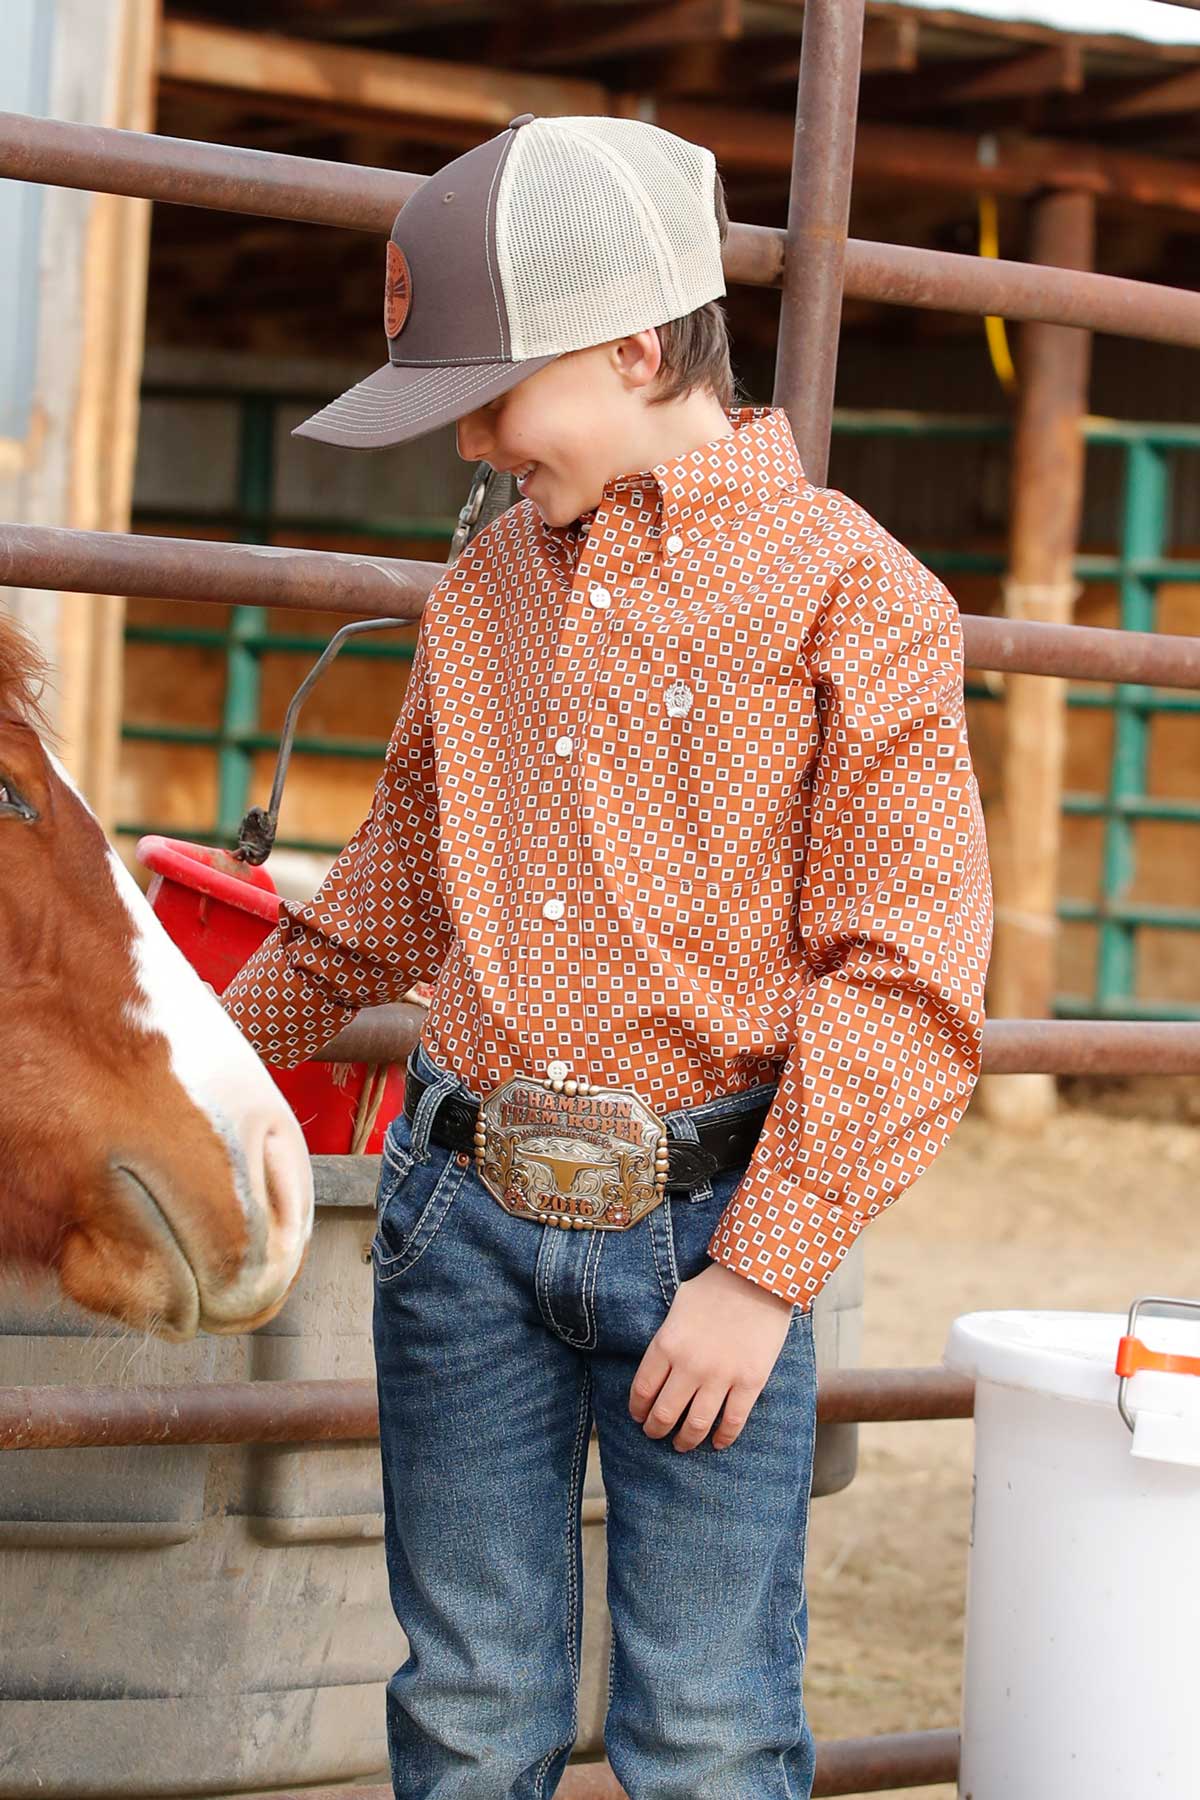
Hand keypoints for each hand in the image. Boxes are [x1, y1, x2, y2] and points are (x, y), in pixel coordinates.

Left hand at [628, 1261, 794, 1452]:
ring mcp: (720, 1376)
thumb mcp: (678, 1305)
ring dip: (685, 1441)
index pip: (642, 1390)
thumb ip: (667, 1337)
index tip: (639, 1416)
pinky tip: (718, 1444)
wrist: (758, 1278)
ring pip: (696, 1425)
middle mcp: (689, 1366)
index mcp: (667, 1344)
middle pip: (664, 1414)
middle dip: (656, 1430)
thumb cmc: (715, 1287)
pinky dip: (723, 1438)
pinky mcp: (749, 1382)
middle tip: (655, 1434)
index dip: (638, 1409)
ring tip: (681, 1444)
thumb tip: (659, 1363)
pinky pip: (733, 1422)